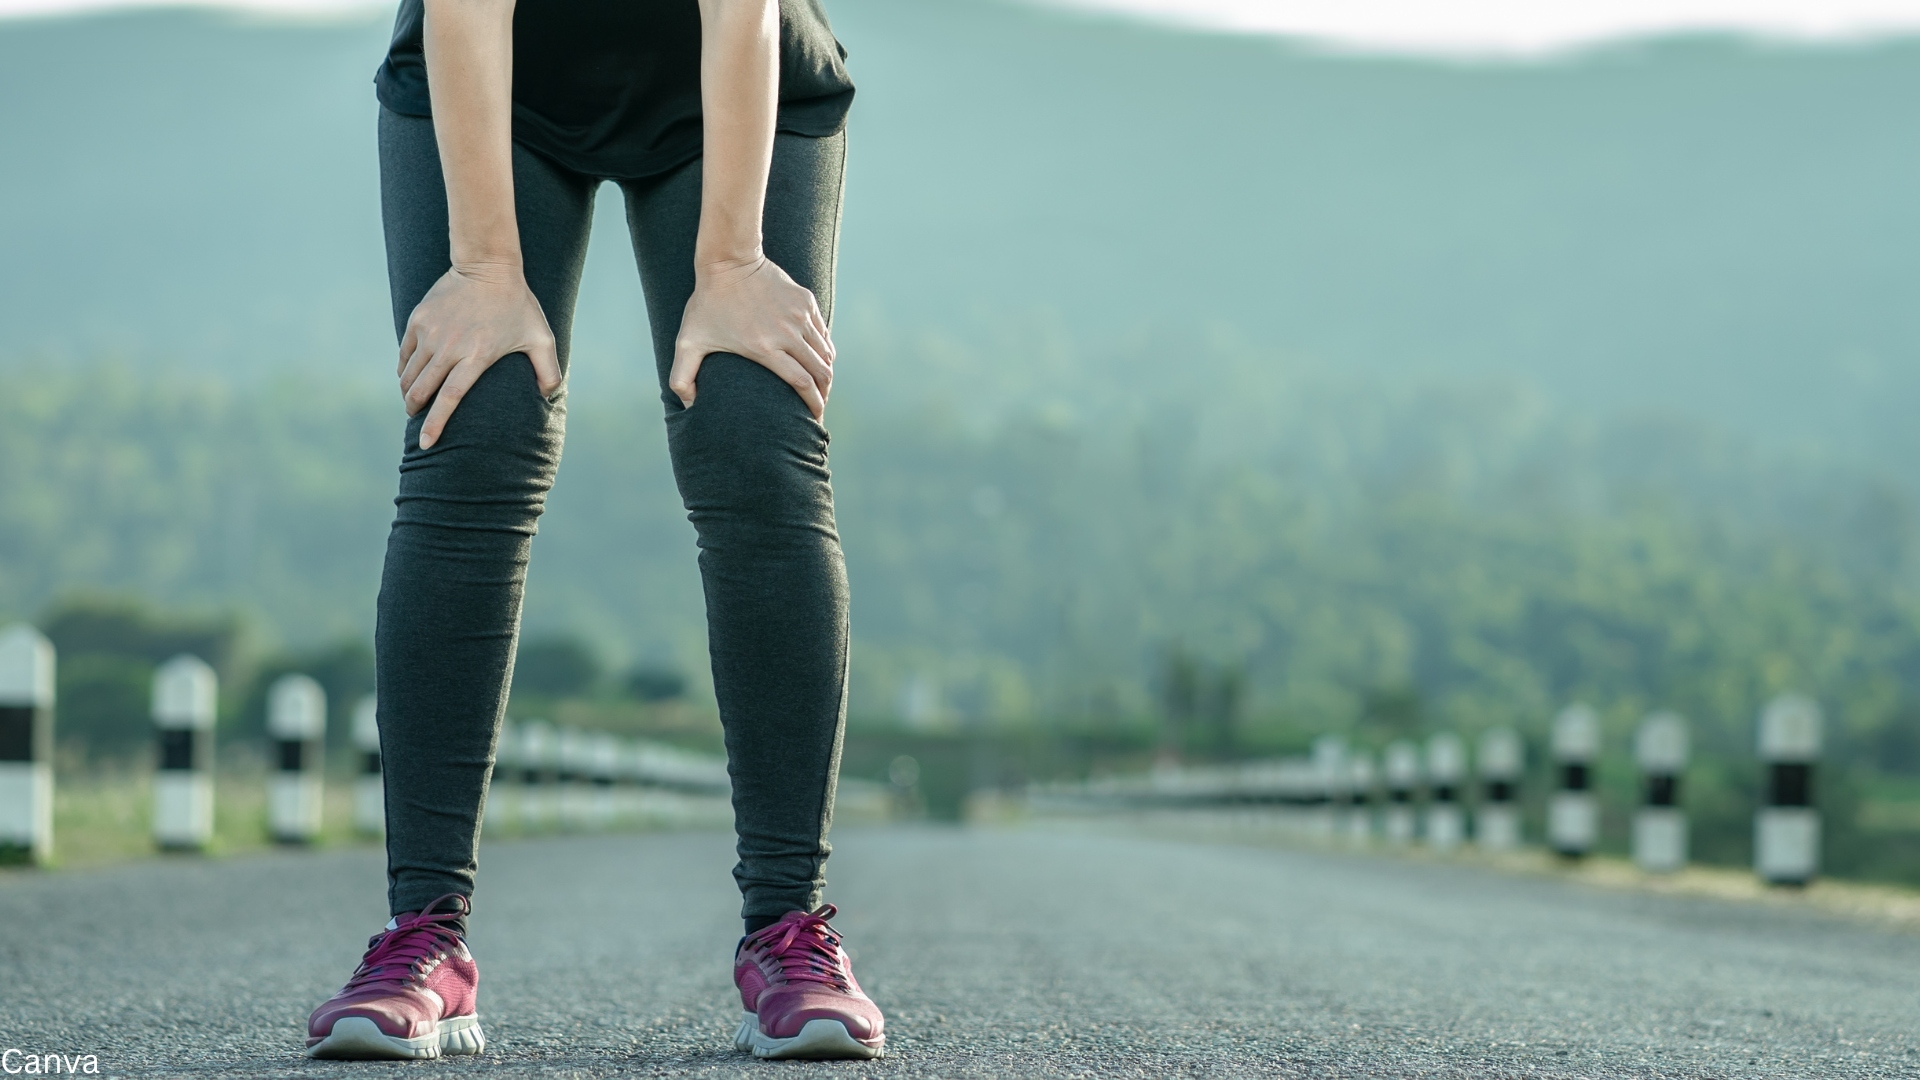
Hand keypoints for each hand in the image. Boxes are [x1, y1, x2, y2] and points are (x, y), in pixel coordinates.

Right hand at [398, 263, 560, 448]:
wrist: (488, 266)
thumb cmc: (518, 305)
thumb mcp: (541, 338)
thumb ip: (548, 371)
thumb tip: (549, 398)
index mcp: (477, 356)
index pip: (450, 398)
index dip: (436, 423)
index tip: (426, 443)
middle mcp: (449, 346)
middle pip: (423, 389)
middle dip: (415, 410)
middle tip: (415, 420)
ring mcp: (431, 332)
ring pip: (410, 372)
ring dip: (408, 391)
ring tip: (411, 402)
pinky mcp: (419, 319)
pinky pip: (405, 352)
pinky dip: (404, 369)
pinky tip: (408, 376)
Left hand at [671, 255, 833, 418]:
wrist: (728, 260)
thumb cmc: (706, 303)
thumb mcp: (687, 341)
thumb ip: (682, 378)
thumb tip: (689, 407)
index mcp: (764, 348)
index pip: (802, 383)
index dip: (813, 404)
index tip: (814, 417)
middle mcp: (787, 333)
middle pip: (821, 371)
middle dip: (824, 393)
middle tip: (820, 405)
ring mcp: (799, 316)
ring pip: (825, 353)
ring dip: (826, 373)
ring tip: (821, 385)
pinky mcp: (805, 301)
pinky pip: (823, 333)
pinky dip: (824, 350)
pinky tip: (818, 359)